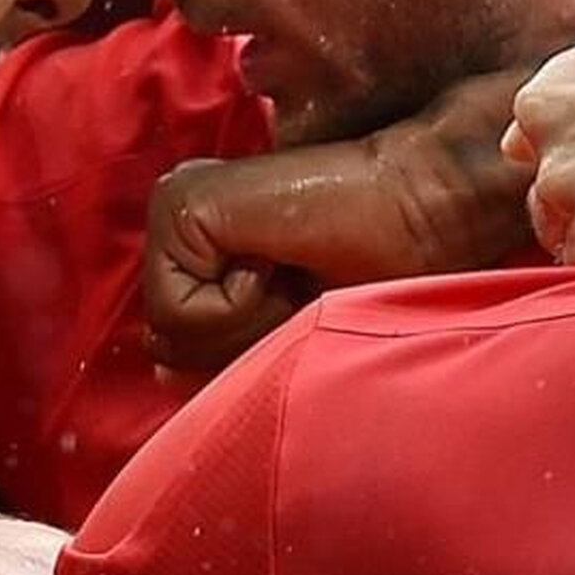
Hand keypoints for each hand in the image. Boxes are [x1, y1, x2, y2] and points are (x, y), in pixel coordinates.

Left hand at [143, 69, 539, 370]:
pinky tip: (276, 257)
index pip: (172, 342)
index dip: (240, 348)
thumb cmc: (365, 277)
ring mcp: (172, 207)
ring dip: (245, 324)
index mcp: (194, 246)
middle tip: (295, 290)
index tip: (297, 300)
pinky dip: (239, 305)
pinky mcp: (179, 205)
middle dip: (239, 341)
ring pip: (171, 332)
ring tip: (289, 272)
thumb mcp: (285, 329)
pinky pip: (181, 311)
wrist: (413, 216)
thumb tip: (162, 369)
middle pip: (166, 342)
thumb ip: (221, 347)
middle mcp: (173, 218)